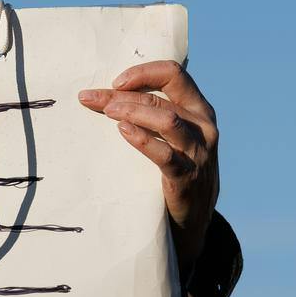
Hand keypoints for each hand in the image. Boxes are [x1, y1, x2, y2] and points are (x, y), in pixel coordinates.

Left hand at [79, 60, 219, 268]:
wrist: (193, 224)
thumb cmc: (178, 173)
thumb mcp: (178, 138)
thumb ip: (160, 114)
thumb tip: (115, 92)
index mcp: (200, 110)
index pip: (174, 73)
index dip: (143, 72)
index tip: (115, 82)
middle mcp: (204, 127)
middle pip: (160, 98)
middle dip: (122, 95)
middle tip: (91, 98)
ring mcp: (199, 153)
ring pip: (166, 119)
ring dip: (131, 111)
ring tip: (106, 111)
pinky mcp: (187, 178)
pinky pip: (164, 154)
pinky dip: (142, 139)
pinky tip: (123, 131)